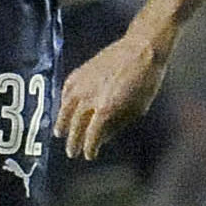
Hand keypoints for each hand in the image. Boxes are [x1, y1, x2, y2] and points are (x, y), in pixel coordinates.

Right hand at [55, 32, 169, 159]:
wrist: (141, 49)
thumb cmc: (145, 81)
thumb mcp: (137, 109)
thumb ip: (116, 125)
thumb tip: (102, 138)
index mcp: (106, 109)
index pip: (91, 136)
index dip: (89, 148)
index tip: (89, 155)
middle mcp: (89, 98)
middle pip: (75, 126)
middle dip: (73, 141)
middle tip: (72, 152)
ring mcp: (82, 84)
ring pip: (65, 109)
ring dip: (61, 123)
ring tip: (59, 133)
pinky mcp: (80, 72)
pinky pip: (66, 91)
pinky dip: (63, 102)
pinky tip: (64, 108)